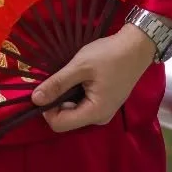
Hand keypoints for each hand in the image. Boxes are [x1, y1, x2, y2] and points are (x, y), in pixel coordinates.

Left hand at [29, 26, 158, 132]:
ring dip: (66, 96)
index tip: (48, 88)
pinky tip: (80, 77)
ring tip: (71, 76)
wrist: (137, 46)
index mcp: (95, 113)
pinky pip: (82, 105)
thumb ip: (57, 83)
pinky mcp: (105, 103)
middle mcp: (99, 118)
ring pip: (73, 112)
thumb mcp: (80, 66)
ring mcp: (103, 111)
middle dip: (56, 101)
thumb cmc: (110, 55)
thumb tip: (35, 99)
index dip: (47, 109)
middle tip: (59, 78)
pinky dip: (75, 93)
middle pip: (66, 119)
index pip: (59, 124)